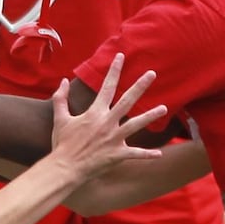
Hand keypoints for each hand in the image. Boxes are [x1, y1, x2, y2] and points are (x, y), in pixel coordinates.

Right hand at [46, 54, 165, 179]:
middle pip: (127, 101)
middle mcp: (107, 123)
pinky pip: (135, 154)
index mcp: (94, 113)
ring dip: (151, 116)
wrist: (65, 167)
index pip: (107, 87)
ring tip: (164, 108)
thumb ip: (61, 98)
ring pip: (136, 124)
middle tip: (152, 73)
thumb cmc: (62, 143)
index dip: (114, 70)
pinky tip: (159, 154)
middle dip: (140, 85)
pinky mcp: (117, 154)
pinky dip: (147, 154)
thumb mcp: (60, 118)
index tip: (121, 56)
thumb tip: (63, 81)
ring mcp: (114, 139)